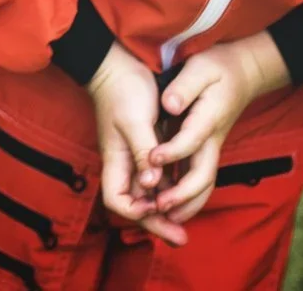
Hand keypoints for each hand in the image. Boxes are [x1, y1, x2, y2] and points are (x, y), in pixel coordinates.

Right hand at [89, 43, 184, 244]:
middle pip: (136, 205)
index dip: (136, 212)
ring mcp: (135, 157)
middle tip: (182, 239)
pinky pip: (158, 179)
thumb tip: (152, 185)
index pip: (117, 201)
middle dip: (157, 224)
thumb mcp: (135, 120)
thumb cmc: (124, 90)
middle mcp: (125, 164)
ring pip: (149, 195)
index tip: (158, 210)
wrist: (118, 65)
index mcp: (116, 160)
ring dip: (166, 211)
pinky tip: (185, 195)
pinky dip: (169, 191)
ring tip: (186, 225)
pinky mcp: (147, 148)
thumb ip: (143, 152)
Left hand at [149, 32, 289, 223]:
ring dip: (187, 202)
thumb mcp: (200, 67)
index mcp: (210, 118)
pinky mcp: (208, 149)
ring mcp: (212, 146)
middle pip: (204, 174)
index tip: (151, 159)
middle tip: (160, 207)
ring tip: (164, 217)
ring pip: (205, 182)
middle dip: (183, 194)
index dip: (171, 152)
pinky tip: (169, 204)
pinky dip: (189, 194)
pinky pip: (201, 177)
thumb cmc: (218, 67)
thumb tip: (169, 105)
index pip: (191, 141)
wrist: (244, 72)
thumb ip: (184, 87)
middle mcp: (213, 139)